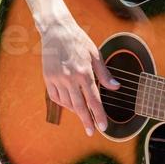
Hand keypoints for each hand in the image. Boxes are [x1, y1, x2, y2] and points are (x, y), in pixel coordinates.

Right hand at [39, 17, 118, 136]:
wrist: (56, 31)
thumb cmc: (79, 41)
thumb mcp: (95, 54)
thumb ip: (105, 74)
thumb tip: (116, 87)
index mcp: (84, 73)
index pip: (93, 100)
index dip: (98, 115)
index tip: (103, 127)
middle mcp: (70, 78)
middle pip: (79, 106)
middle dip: (86, 121)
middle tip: (91, 132)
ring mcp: (57, 79)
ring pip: (67, 103)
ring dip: (76, 111)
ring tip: (83, 116)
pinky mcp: (48, 78)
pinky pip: (56, 97)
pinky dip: (63, 103)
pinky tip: (70, 105)